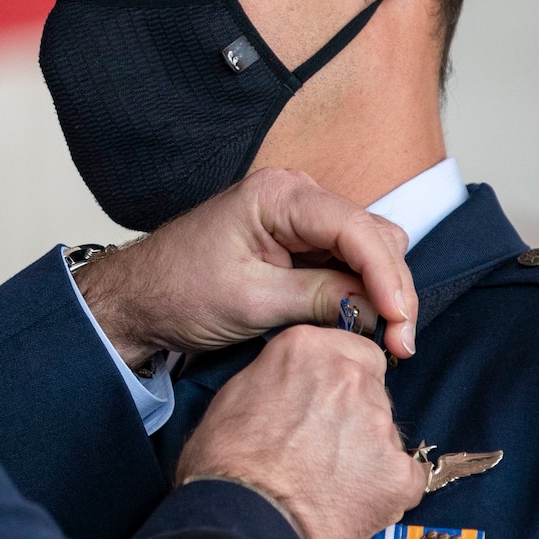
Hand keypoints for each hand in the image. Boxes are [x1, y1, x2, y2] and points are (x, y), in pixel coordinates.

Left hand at [73, 168, 416, 366]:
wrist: (139, 300)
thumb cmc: (178, 293)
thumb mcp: (252, 301)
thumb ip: (321, 299)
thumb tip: (377, 309)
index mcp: (279, 194)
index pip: (357, 229)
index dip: (387, 277)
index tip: (400, 322)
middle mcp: (295, 194)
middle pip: (373, 236)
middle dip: (392, 288)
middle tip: (400, 343)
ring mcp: (298, 216)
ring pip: (367, 250)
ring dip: (381, 293)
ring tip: (386, 340)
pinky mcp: (297, 241)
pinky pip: (346, 262)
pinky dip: (361, 292)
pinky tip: (364, 324)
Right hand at [176, 324, 427, 538]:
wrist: (242, 521)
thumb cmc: (225, 464)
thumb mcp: (235, 394)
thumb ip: (279, 376)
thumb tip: (293, 383)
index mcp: (309, 349)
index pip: (356, 352)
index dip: (344, 380)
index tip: (330, 403)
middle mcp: (350, 377)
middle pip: (372, 390)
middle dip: (354, 415)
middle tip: (322, 448)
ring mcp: (379, 424)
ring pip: (385, 433)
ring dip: (365, 453)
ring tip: (328, 482)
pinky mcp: (398, 473)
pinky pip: (403, 478)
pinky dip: (383, 491)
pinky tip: (349, 503)